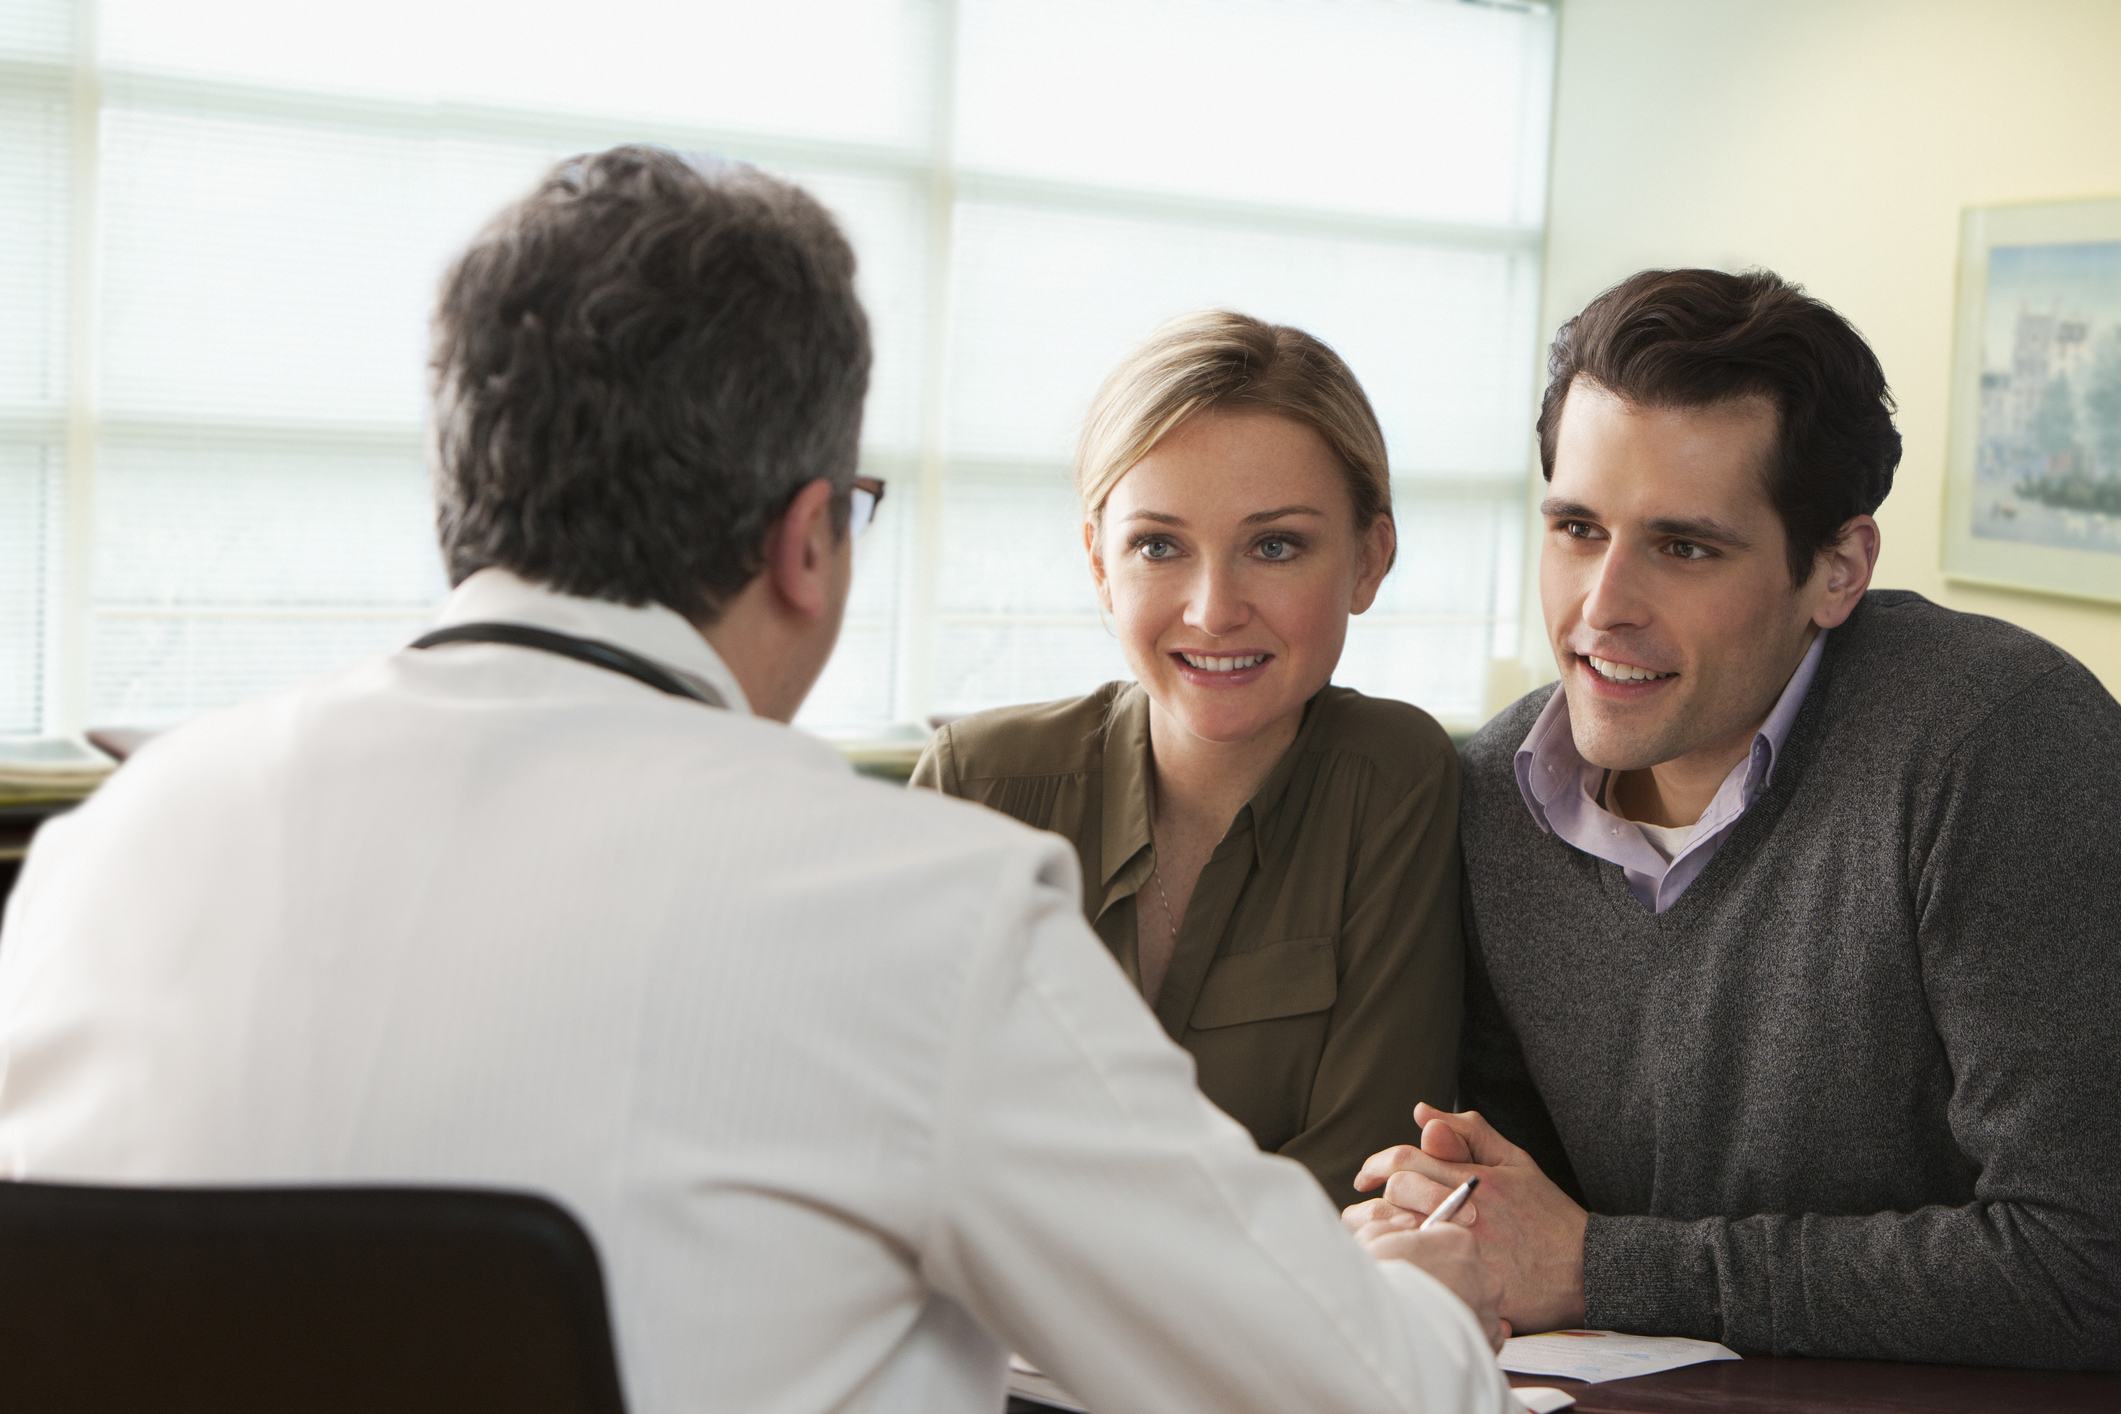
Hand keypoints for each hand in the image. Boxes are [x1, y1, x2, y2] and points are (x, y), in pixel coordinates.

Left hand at [1349, 1103, 1588, 1335]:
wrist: (1587, 1269)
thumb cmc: (1546, 1213)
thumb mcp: (1515, 1161)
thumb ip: (1470, 1133)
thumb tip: (1423, 1115)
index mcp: (1475, 1179)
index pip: (1407, 1160)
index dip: (1377, 1165)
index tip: (1366, 1177)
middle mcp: (1467, 1212)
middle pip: (1399, 1193)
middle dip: (1378, 1195)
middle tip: (1372, 1205)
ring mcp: (1468, 1250)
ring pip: (1403, 1230)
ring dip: (1383, 1228)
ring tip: (1378, 1232)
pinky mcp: (1471, 1284)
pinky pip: (1422, 1269)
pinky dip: (1405, 1261)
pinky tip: (1403, 1261)